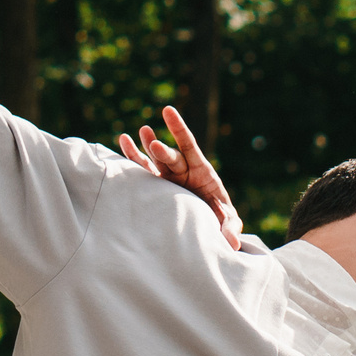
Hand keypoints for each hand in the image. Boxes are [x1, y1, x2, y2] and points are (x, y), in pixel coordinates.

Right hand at [119, 105, 243, 251]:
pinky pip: (143, 170)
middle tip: (155, 145)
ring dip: (146, 147)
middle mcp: (183, 171)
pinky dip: (133, 157)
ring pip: (155, 160)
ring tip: (135, 133)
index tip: (167, 111)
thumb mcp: (228, 222)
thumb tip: (232, 244)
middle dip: (163, 151)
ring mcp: (168, 177)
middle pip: (171, 157)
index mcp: (202, 172)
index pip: (189, 146)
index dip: (179, 129)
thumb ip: (230, 228)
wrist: (208, 226)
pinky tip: (123, 141)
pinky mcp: (157, 187)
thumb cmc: (220, 220)